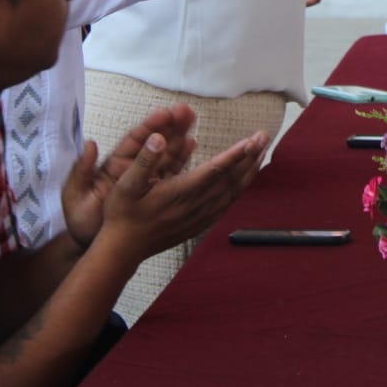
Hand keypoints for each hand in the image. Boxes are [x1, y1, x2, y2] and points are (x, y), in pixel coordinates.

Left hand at [60, 103, 201, 249]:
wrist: (92, 247)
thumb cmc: (82, 222)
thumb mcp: (75, 196)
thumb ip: (81, 171)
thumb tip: (89, 144)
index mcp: (113, 165)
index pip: (133, 141)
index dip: (148, 126)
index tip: (163, 112)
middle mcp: (132, 169)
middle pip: (153, 142)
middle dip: (168, 125)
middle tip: (184, 110)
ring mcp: (144, 180)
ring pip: (164, 154)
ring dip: (177, 136)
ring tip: (192, 119)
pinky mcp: (154, 192)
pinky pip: (170, 173)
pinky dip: (181, 158)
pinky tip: (191, 144)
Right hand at [96, 131, 268, 266]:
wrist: (122, 250)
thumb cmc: (121, 215)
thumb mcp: (125, 185)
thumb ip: (144, 160)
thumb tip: (159, 137)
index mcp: (178, 193)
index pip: (215, 170)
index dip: (236, 154)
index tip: (253, 138)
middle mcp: (193, 206)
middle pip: (230, 180)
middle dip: (249, 157)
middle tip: (264, 136)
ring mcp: (198, 218)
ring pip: (232, 193)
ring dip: (248, 172)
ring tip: (261, 153)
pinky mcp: (198, 225)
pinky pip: (226, 205)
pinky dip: (239, 190)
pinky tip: (245, 182)